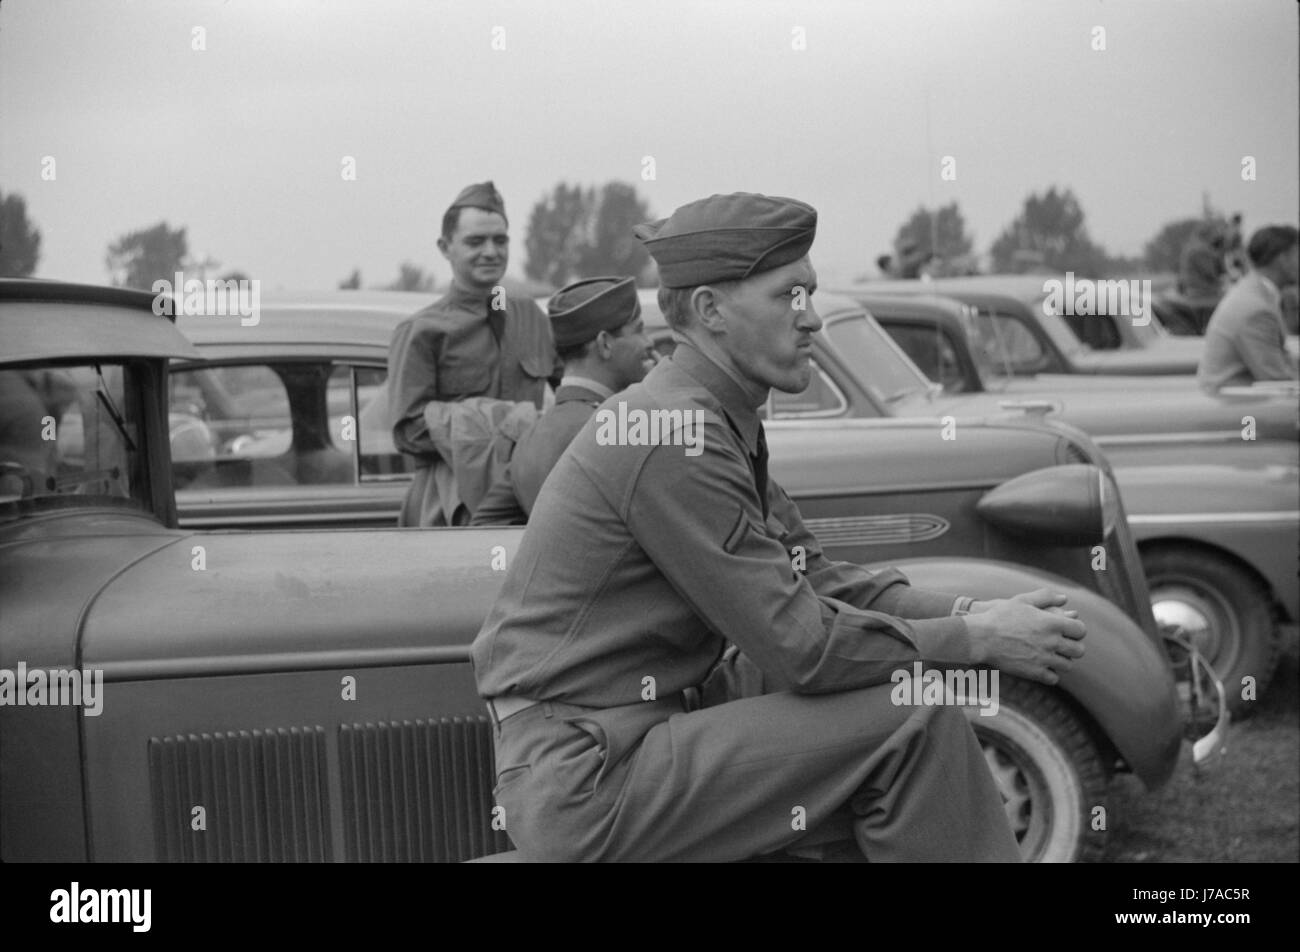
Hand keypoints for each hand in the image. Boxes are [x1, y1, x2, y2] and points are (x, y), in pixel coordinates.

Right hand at [964, 589, 1085, 685]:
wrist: (981, 637)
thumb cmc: (1000, 616)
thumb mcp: (1022, 600)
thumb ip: (1045, 597)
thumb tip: (1065, 599)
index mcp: (1052, 623)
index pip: (1081, 630)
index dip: (1077, 631)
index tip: (1069, 631)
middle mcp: (1052, 641)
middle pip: (1078, 650)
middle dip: (1073, 647)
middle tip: (1064, 646)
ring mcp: (1044, 658)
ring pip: (1067, 666)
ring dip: (1063, 661)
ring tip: (1053, 657)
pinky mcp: (1034, 672)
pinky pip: (1053, 678)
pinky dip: (1050, 674)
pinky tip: (1042, 667)